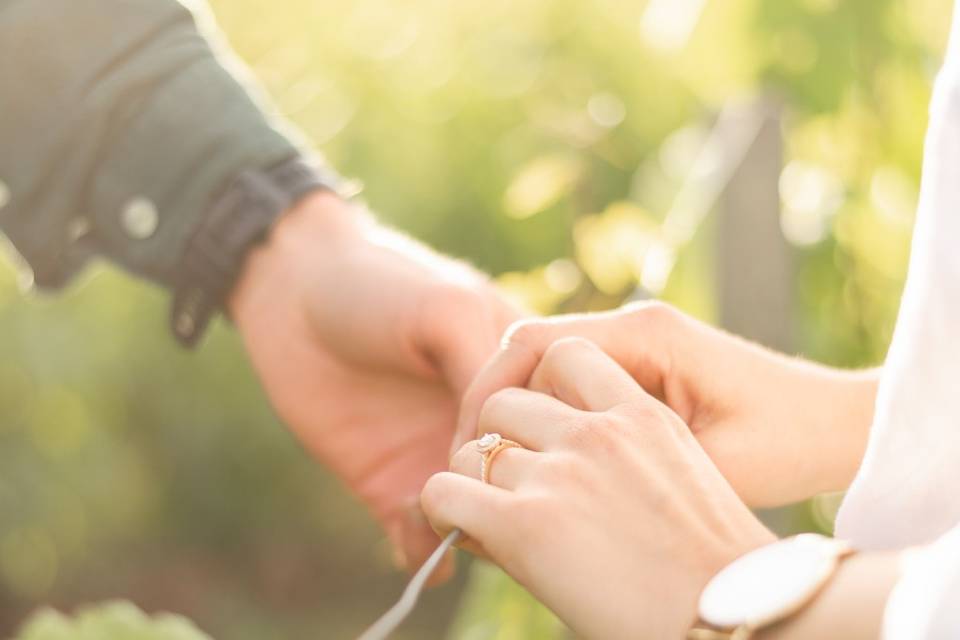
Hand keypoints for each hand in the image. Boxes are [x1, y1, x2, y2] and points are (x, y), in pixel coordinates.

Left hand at [229, 191, 519, 577]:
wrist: (293, 295)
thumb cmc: (382, 285)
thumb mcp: (450, 310)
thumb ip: (487, 373)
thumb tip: (509, 451)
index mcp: (522, 379)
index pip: (563, 433)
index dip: (550, 454)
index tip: (522, 458)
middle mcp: (489, 426)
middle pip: (524, 488)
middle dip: (513, 508)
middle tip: (489, 505)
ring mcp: (441, 459)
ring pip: (478, 523)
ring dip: (472, 535)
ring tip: (449, 523)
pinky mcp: (392, 485)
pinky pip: (419, 538)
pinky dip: (424, 553)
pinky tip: (414, 536)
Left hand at [422, 337, 774, 638]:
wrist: (736, 622)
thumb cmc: (720, 571)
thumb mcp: (685, 483)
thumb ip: (627, 456)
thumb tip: (568, 466)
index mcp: (642, 415)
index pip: (565, 355)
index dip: (538, 389)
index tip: (537, 429)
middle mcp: (598, 434)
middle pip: (505, 402)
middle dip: (497, 438)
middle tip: (504, 480)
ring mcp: (561, 475)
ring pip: (472, 449)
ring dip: (471, 478)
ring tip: (482, 511)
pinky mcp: (526, 525)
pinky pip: (445, 492)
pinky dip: (441, 509)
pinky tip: (457, 529)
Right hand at [454, 302, 877, 507]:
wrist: (837, 426)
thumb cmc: (787, 441)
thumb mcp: (703, 463)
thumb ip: (619, 468)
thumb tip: (530, 497)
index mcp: (644, 332)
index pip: (532, 344)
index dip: (487, 393)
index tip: (464, 447)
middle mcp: (634, 327)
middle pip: (529, 354)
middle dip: (492, 408)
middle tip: (468, 468)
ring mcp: (637, 347)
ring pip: (547, 374)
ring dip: (519, 419)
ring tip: (498, 475)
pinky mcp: (642, 370)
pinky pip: (575, 389)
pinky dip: (549, 424)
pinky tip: (541, 467)